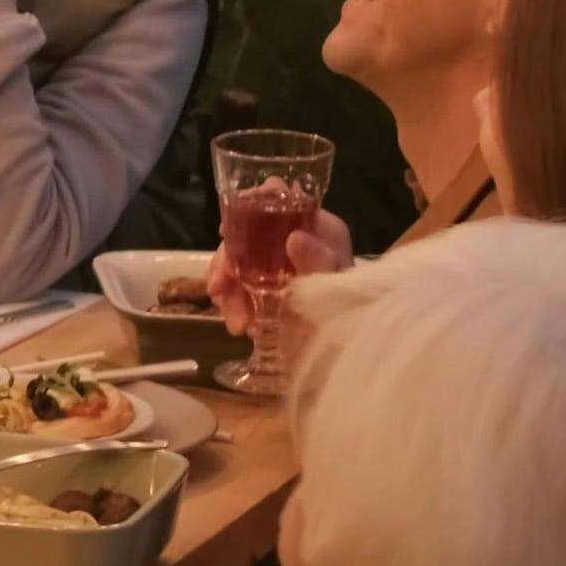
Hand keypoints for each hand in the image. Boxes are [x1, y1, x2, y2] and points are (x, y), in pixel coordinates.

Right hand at [205, 205, 353, 332]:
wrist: (346, 365)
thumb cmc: (346, 324)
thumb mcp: (334, 296)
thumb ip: (319, 266)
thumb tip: (295, 237)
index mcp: (322, 231)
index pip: (285, 200)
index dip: (252, 207)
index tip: (226, 230)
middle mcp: (301, 240)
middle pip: (251, 232)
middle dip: (230, 261)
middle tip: (220, 290)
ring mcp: (282, 264)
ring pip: (240, 259)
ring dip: (229, 288)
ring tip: (236, 323)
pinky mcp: (270, 286)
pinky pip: (239, 282)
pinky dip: (231, 299)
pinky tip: (236, 322)